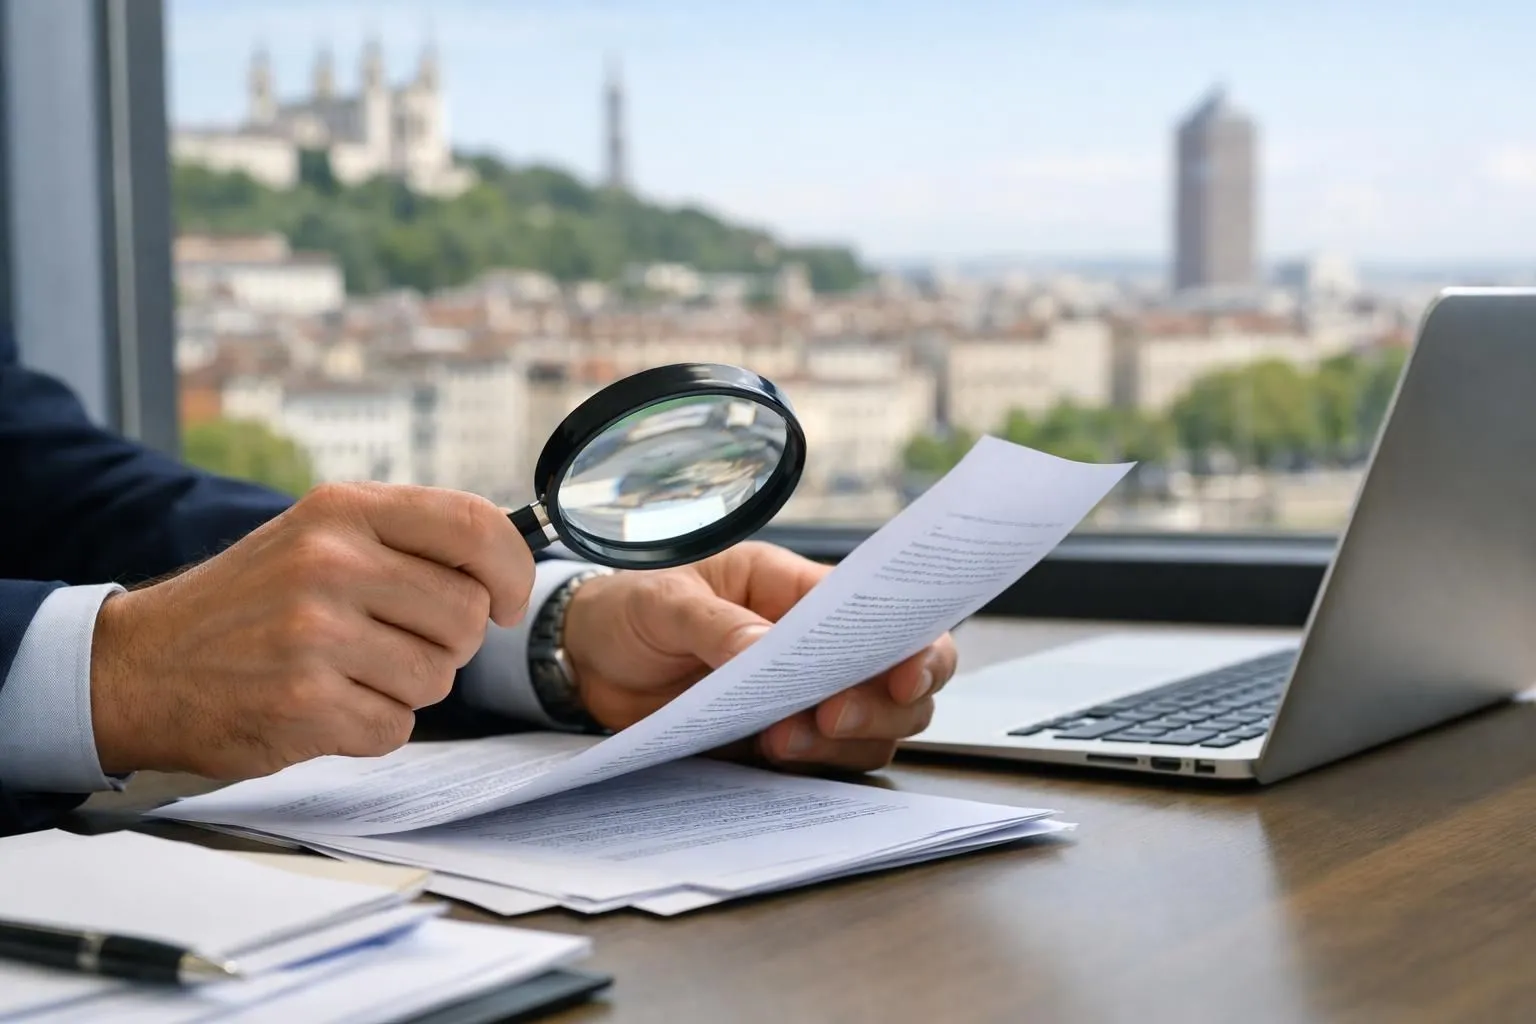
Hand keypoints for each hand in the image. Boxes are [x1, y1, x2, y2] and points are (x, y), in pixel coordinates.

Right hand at [89, 482, 534, 778]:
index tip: (507, 601)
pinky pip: (396, 728)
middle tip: (395, 644)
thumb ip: (406, 540)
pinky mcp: (305, 704)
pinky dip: (371, 728)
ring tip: (347, 672)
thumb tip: (507, 564)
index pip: (475, 526)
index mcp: (343, 510)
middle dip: (448, 643)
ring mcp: (316, 635)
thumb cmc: (249, 604)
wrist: (139, 668)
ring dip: (406, 688)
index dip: (512, 571)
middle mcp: (331, 563)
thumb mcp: (319, 537)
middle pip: (467, 616)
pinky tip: (323, 706)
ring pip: (438, 678)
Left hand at [562, 541, 957, 772]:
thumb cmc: (631, 606)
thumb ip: (716, 625)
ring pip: (868, 732)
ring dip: (840, 743)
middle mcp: (813, 646)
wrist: (585, 657)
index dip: (913, 646)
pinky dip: (810, 766)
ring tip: (782, 739)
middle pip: (897, 685)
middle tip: (829, 715)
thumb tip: (764, 652)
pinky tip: (770, 753)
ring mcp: (798, 698)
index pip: (882, 615)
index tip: (902, 676)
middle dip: (881, 707)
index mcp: (797, 590)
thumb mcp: (665, 602)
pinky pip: (819, 764)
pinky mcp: (773, 740)